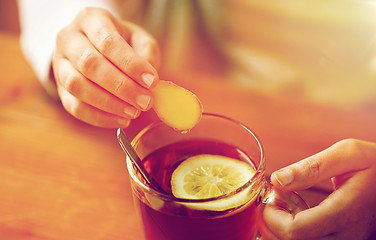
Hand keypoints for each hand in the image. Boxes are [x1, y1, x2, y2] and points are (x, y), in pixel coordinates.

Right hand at [52, 7, 159, 126]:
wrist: (96, 47)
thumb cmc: (122, 42)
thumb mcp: (139, 39)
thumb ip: (147, 54)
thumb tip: (149, 80)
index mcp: (90, 20)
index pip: (108, 42)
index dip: (131, 64)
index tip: (152, 81)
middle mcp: (69, 39)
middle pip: (89, 64)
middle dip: (121, 87)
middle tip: (145, 101)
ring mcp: (60, 65)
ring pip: (77, 86)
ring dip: (109, 104)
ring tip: (134, 111)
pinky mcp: (60, 89)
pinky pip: (75, 107)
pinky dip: (100, 117)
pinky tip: (121, 119)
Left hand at [260, 139, 375, 239]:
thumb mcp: (348, 154)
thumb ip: (311, 167)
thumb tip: (278, 180)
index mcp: (345, 212)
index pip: (295, 231)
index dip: (272, 217)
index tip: (270, 196)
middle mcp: (347, 235)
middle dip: (273, 223)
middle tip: (275, 197)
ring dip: (284, 228)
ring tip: (287, 202)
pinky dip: (297, 231)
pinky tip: (299, 210)